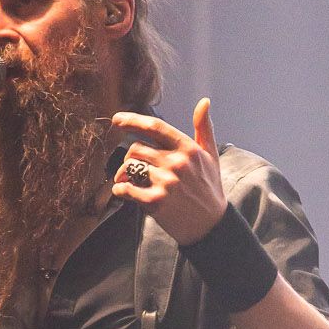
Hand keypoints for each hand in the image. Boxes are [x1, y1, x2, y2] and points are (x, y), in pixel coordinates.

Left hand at [110, 97, 226, 246]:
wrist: (211, 226)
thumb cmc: (210, 188)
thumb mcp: (211, 156)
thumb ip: (204, 128)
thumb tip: (204, 102)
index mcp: (188, 149)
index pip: (155, 127)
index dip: (132, 120)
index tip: (117, 120)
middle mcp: (177, 163)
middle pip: (137, 148)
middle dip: (130, 156)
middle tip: (133, 166)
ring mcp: (166, 183)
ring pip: (131, 166)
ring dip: (124, 173)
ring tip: (130, 180)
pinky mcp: (156, 202)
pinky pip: (127, 189)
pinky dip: (120, 189)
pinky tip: (123, 191)